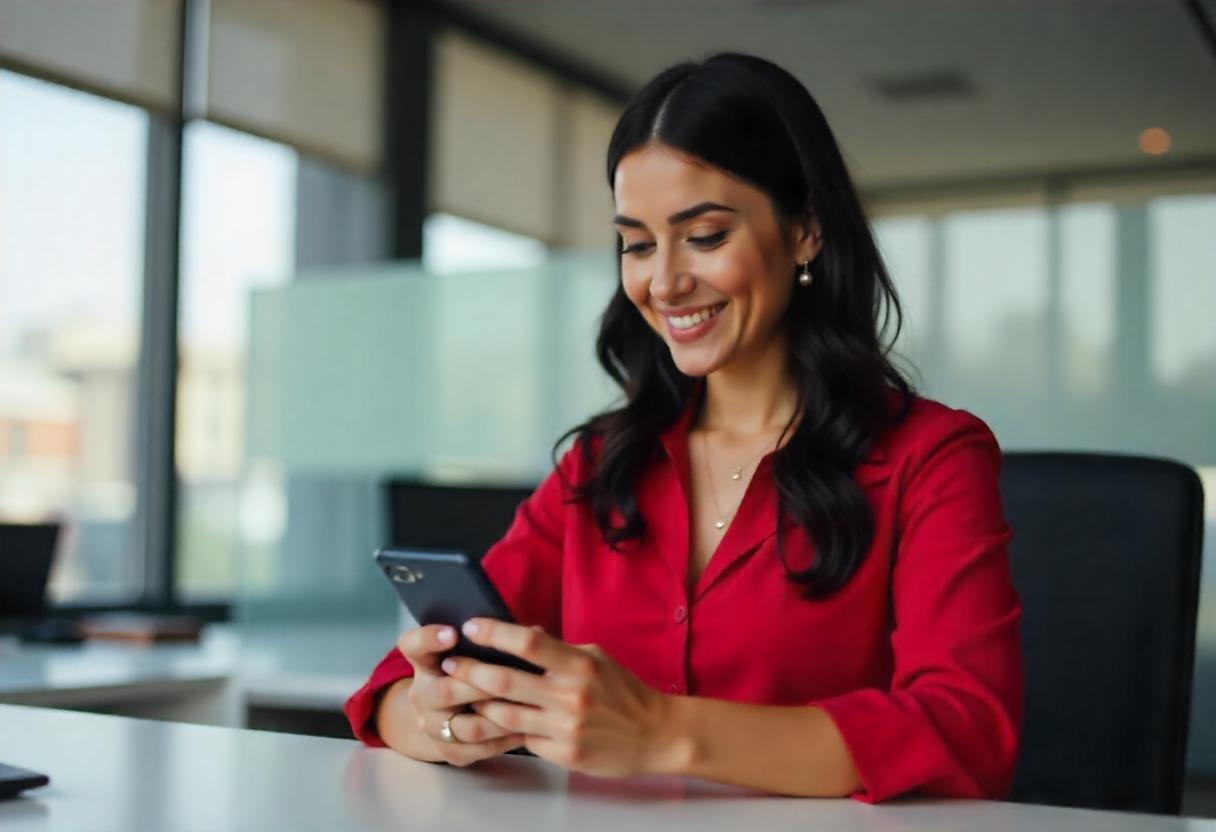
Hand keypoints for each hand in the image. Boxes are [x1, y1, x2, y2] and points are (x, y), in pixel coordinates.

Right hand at [395, 624, 525, 765]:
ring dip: (498, 716)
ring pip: (467, 727)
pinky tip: (525, 730)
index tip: (453, 633)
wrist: (442, 718)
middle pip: (446, 691)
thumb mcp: (467, 653)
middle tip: (510, 677)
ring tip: (526, 707)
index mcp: (424, 662)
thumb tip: (535, 632)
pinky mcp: (448, 752)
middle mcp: (422, 694)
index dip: (429, 639)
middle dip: (480, 684)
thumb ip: (490, 641)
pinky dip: (503, 741)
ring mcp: (432, 726)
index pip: (413, 646)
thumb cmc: (466, 675)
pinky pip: (478, 750)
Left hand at [440, 619, 679, 777]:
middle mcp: (570, 695)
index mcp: (578, 664)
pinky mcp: (563, 753)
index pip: (527, 642)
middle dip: (470, 670)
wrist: (656, 735)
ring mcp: (565, 727)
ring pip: (504, 714)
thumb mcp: (596, 658)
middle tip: (449, 663)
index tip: (470, 626)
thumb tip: (525, 632)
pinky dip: (501, 731)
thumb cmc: (625, 692)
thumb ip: (559, 648)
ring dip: (476, 704)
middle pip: (505, 680)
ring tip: (457, 694)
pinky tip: (484, 723)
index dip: (494, 633)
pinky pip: (522, 739)